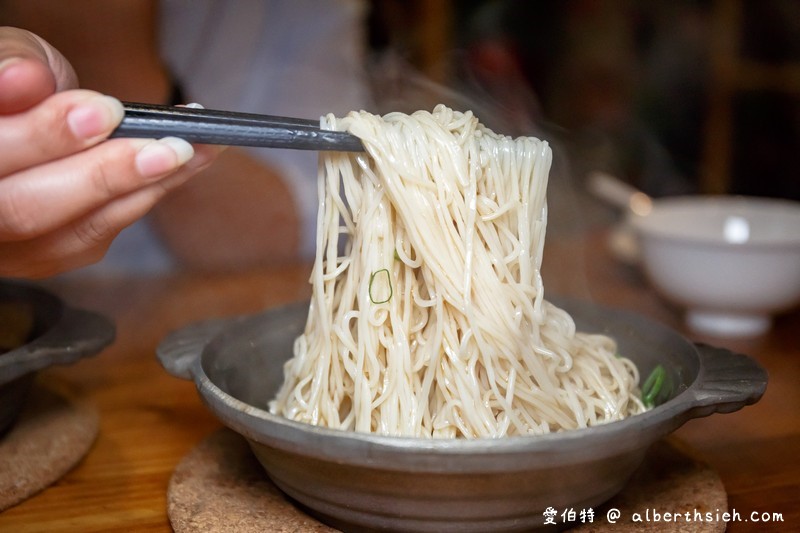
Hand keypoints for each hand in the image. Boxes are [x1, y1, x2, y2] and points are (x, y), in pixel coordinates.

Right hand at [0, 27, 219, 277]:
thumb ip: (13, 68)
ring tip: (194, 151)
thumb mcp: (9, 58)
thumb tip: (25, 79)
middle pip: (26, 211)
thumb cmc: (13, 84)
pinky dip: (146, 196)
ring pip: (73, 231)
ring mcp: (9, 246)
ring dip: (143, 189)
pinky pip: (100, 234)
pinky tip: (185, 167)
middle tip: (168, 148)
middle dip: (104, 177)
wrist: (19, 112)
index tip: (105, 111)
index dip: (46, 138)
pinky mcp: (48, 254)